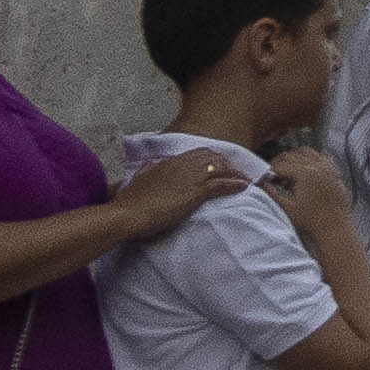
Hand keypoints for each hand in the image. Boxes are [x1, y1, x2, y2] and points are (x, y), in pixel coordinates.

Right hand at [106, 149, 246, 242]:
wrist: (126, 215)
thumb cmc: (129, 202)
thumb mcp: (135, 181)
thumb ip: (144, 171)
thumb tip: (148, 163)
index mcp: (167, 163)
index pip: (195, 154)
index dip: (208, 159)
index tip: (217, 165)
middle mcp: (181, 165)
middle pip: (211, 157)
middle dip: (224, 163)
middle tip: (233, 172)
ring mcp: (189, 178)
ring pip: (219, 168)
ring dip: (234, 172)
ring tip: (243, 178)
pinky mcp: (195, 192)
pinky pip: (221, 183)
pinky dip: (234, 183)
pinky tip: (243, 186)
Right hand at [264, 147, 350, 223]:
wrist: (334, 227)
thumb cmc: (310, 220)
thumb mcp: (286, 208)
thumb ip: (270, 193)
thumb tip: (258, 181)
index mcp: (306, 173)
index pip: (280, 164)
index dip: (269, 172)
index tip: (264, 181)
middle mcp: (318, 166)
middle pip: (291, 155)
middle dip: (279, 164)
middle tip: (273, 179)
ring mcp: (328, 167)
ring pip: (306, 152)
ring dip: (293, 159)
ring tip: (288, 176)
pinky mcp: (334, 171)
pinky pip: (319, 156)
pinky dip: (308, 160)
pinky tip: (303, 175)